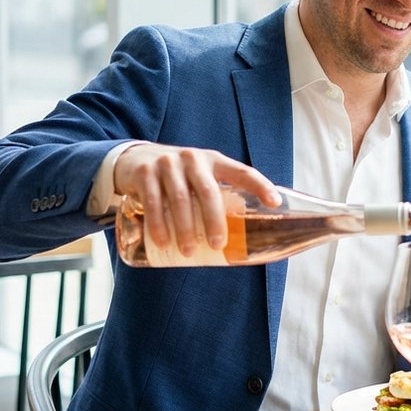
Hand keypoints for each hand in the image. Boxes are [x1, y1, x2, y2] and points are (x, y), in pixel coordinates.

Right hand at [114, 144, 279, 254]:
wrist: (135, 159)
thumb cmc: (178, 176)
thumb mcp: (199, 177)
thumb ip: (217, 195)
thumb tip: (242, 234)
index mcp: (214, 161)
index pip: (242, 171)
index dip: (260, 186)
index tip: (275, 203)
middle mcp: (193, 159)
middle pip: (209, 191)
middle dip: (214, 220)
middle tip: (218, 245)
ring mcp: (168, 164)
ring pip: (180, 199)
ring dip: (185, 229)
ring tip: (189, 252)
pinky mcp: (145, 173)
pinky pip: (153, 201)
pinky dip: (158, 224)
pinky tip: (162, 241)